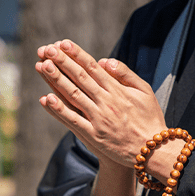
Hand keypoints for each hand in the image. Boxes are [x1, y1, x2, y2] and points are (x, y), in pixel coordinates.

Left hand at [35, 40, 183, 182]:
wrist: (152, 151)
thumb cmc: (149, 119)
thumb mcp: (144, 91)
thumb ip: (126, 74)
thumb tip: (105, 61)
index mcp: (118, 90)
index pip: (93, 68)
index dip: (77, 54)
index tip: (63, 44)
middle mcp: (106, 102)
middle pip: (80, 78)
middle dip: (62, 62)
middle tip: (47, 49)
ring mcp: (98, 119)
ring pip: (73, 95)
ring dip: (56, 80)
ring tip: (42, 65)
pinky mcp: (93, 135)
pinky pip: (72, 120)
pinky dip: (59, 110)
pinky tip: (46, 98)